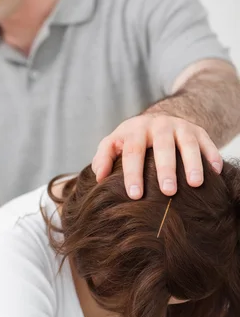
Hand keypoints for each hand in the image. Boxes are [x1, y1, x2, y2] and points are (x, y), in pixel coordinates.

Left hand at [91, 114, 222, 198]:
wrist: (157, 121)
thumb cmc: (131, 141)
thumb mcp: (114, 144)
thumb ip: (104, 157)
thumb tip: (99, 176)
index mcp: (135, 130)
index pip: (132, 152)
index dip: (133, 173)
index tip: (135, 195)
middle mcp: (158, 125)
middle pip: (162, 147)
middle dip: (165, 169)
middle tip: (168, 192)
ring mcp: (180, 127)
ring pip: (187, 144)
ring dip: (192, 164)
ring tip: (195, 184)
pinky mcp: (198, 131)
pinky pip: (207, 142)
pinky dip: (212, 156)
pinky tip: (216, 172)